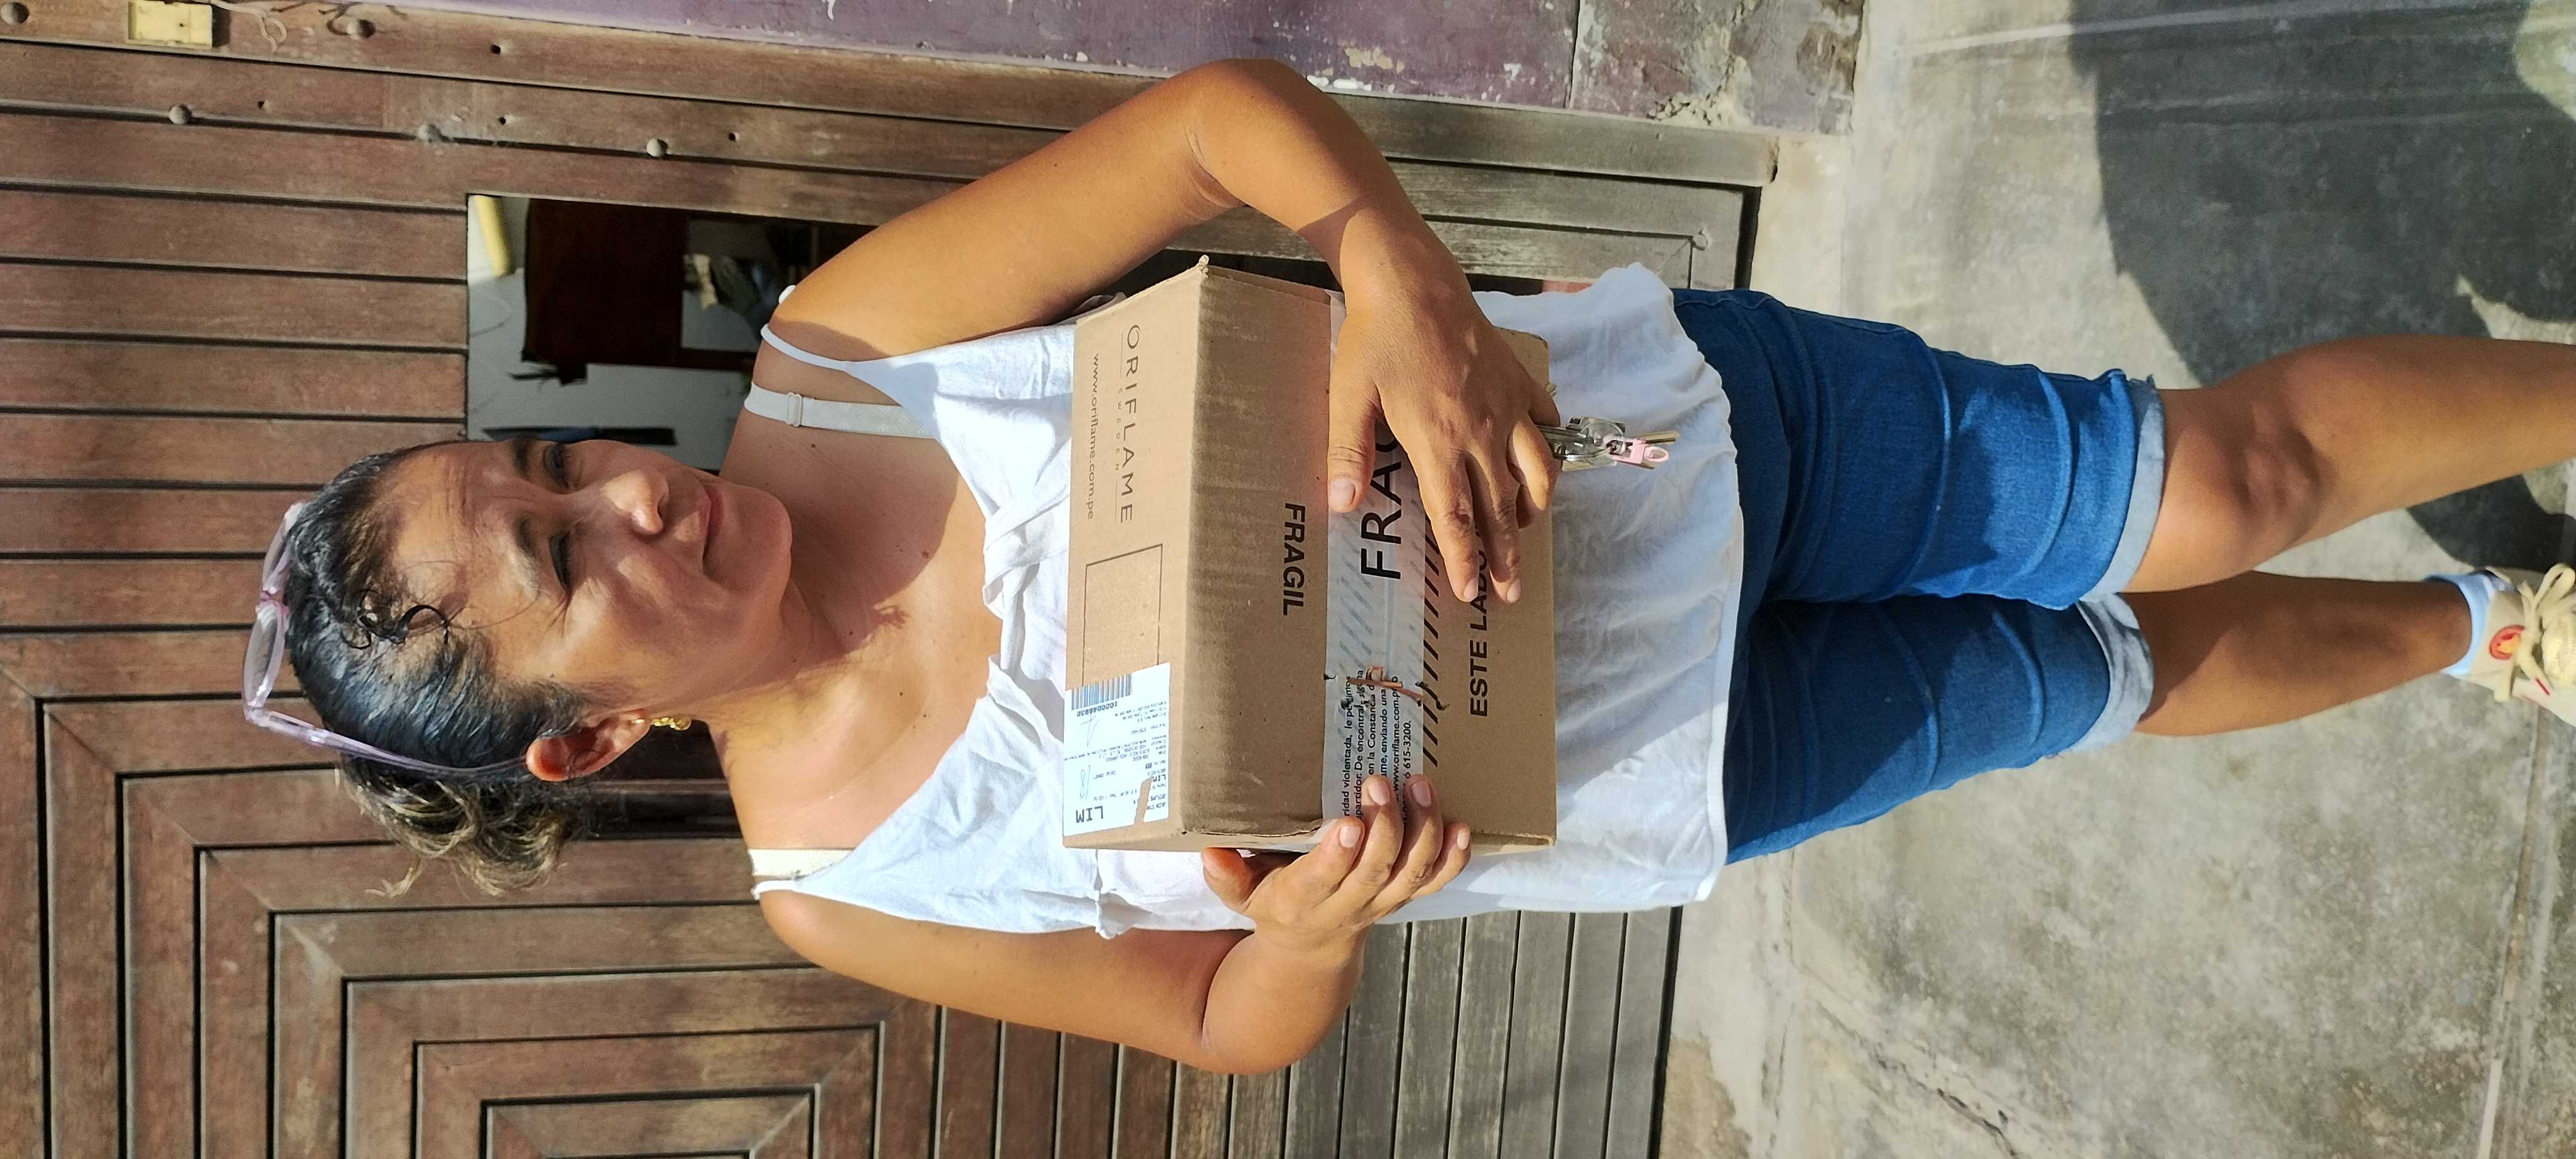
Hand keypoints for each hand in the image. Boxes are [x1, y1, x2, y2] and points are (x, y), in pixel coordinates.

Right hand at [1201, 774, 1471, 953]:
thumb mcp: (1241, 895)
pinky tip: (1461, 827)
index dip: (1338, 856)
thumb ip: (1227, 875)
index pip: (1322, 881)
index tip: (1348, 822)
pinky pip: (1436, 881)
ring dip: (1422, 831)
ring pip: (1411, 874)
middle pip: (1375, 871)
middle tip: (1380, 782)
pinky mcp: (1405, 896)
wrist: (1312, 948)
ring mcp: (1383, 903)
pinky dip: (1453, 858)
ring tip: (1421, 786)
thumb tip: (1209, 852)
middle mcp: (1347, 906)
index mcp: (1302, 902)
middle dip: (1384, 828)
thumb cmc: (1274, 904)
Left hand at [1327, 286, 1561, 603]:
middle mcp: (1482, 432)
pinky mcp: (1518, 379)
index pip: (1457, 516)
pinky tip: (1540, 460)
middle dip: (1506, 555)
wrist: (1413, 281)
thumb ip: (1346, 452)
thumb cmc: (1375, 339)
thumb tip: (1340, 504)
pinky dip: (1547, 447)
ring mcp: (1507, 406)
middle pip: (1500, 508)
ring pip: (1536, 471)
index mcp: (1438, 442)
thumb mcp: (1348, 396)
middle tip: (1510, 591)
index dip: (1465, 560)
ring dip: (1532, 507)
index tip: (1470, 593)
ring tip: (1524, 528)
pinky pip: (1545, 423)